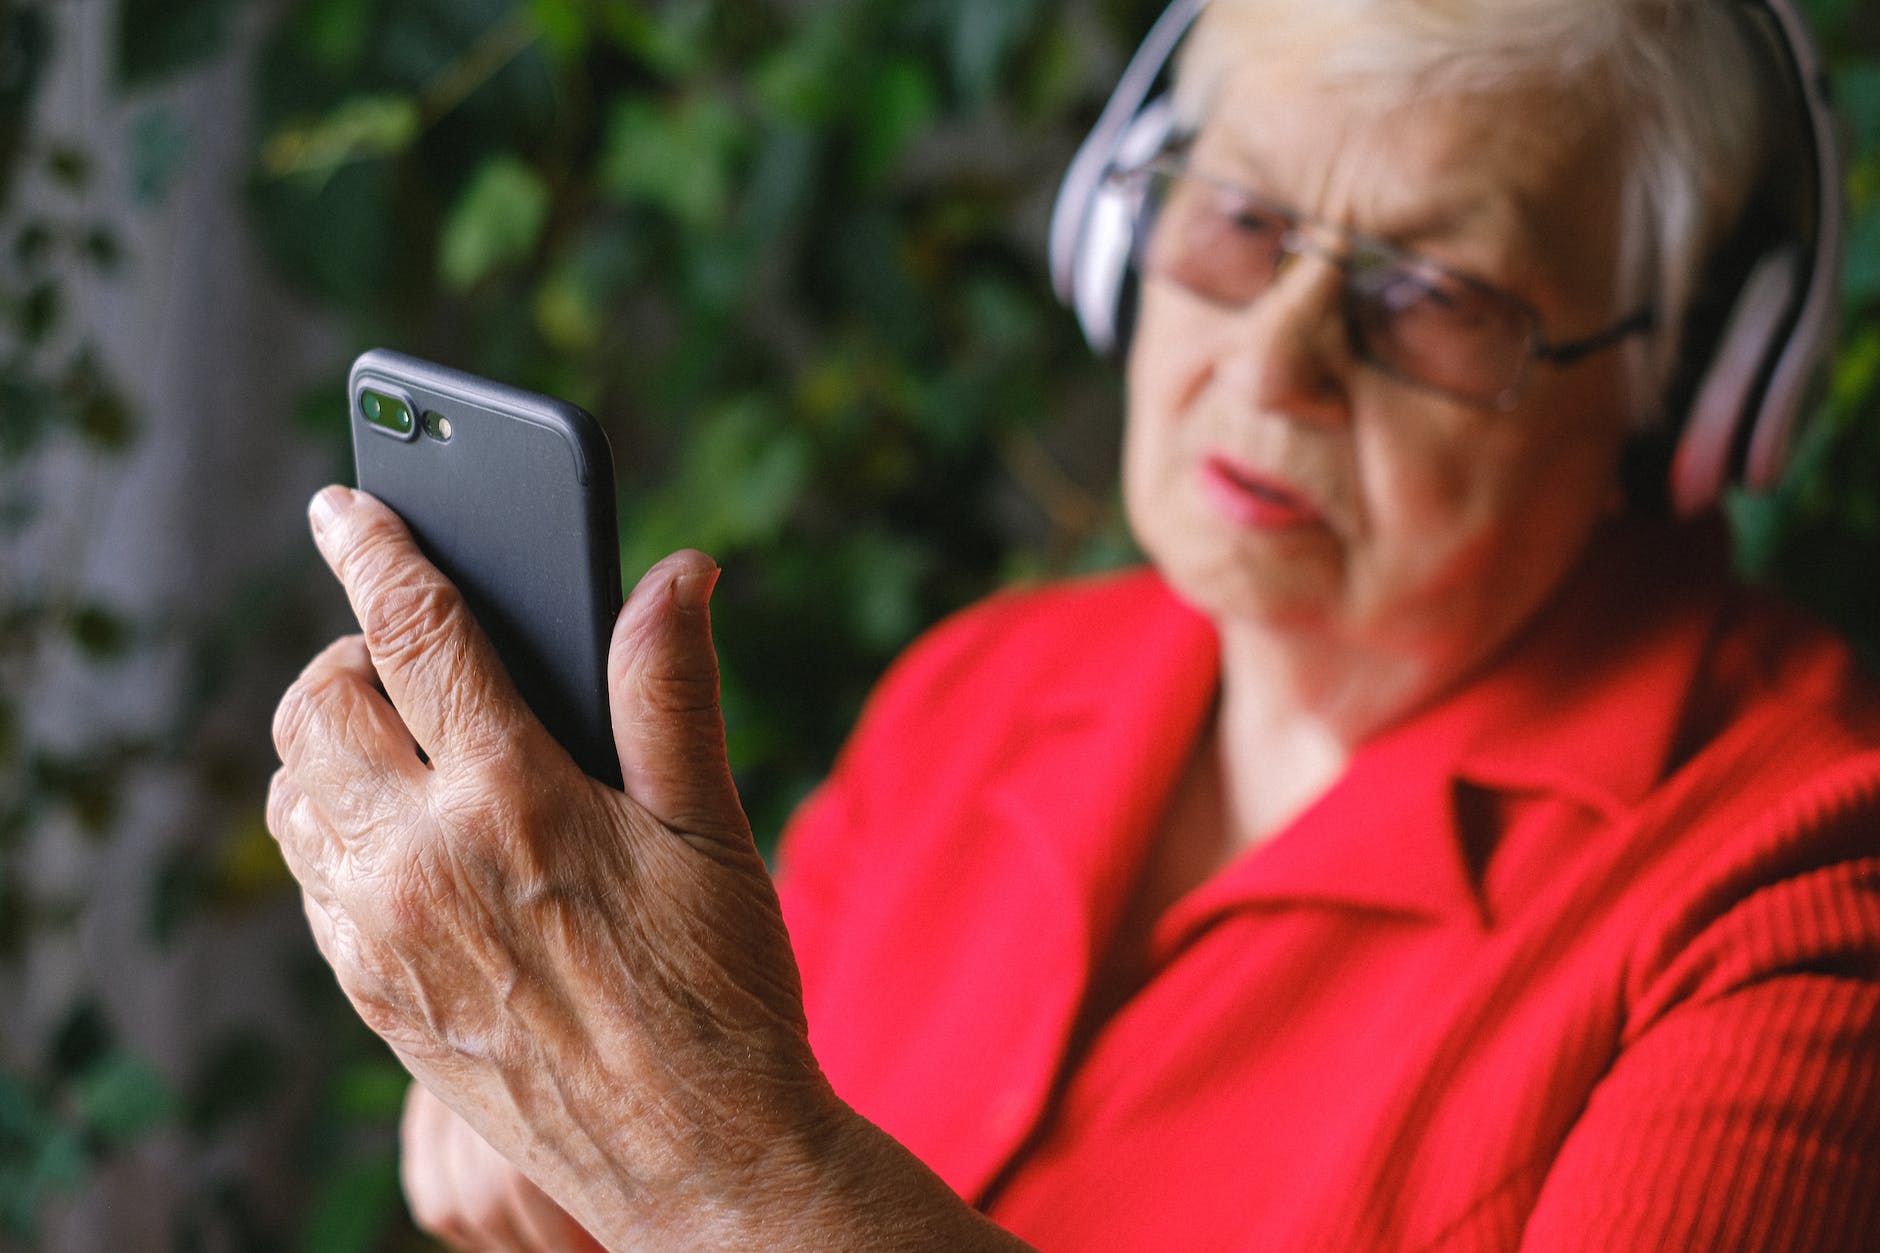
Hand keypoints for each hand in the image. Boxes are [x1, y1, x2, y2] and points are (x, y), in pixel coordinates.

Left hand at [268, 486, 839, 1243]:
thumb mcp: (712, 827)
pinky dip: (334, 827)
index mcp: (514, 797)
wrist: (695, 1157)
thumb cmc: (721, 987)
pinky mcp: (369, 993)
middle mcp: (423, 860)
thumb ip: (672, 688)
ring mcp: (383, 934)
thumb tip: (675, 571)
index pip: (415, 631)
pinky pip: (309, 876)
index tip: (347, 500)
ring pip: (291, 792)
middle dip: (349, 653)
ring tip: (409, 743)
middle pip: (316, 704)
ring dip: (331, 743)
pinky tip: (411, 836)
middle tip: (413, 658)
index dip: (376, 547)